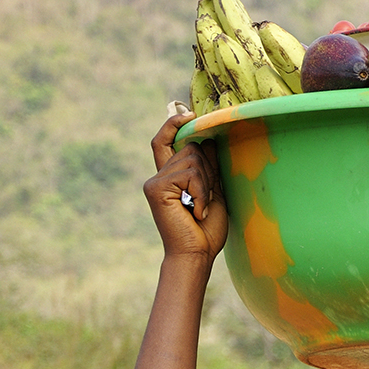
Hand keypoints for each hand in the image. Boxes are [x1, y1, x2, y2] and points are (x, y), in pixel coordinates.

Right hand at [144, 113, 227, 262]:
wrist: (197, 254)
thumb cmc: (206, 229)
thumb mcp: (213, 192)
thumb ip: (208, 167)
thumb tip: (208, 138)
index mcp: (170, 176)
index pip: (165, 140)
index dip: (174, 123)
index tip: (190, 114)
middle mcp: (159, 176)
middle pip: (190, 147)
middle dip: (208, 170)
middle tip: (207, 199)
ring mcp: (155, 181)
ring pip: (192, 159)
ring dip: (206, 183)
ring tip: (201, 207)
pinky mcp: (156, 188)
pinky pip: (190, 173)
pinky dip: (202, 191)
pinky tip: (197, 211)